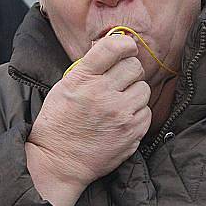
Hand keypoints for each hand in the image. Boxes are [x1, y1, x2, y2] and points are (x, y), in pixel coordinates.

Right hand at [25, 34, 151, 205]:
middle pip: (134, 66)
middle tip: (120, 80)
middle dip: (129, 70)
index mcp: (83, 79)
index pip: (112, 47)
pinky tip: (122, 119)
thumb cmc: (59, 123)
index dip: (125, 43)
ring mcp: (120, 114)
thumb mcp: (64, 87)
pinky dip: (137, 114)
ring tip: (120, 102)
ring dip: (134, 92)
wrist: (59, 163)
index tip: (128, 47)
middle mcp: (103, 94)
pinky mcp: (132, 132)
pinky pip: (147, 112)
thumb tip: (114, 52)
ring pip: (144, 89)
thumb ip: (89, 69)